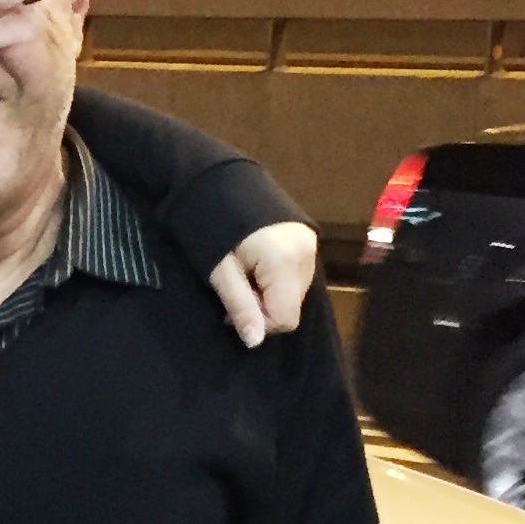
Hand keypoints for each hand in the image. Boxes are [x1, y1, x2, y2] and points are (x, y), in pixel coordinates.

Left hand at [208, 220, 318, 347]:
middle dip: (264, 307)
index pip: (285, 319)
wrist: (220, 181)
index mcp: (285, 261)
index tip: (234, 307)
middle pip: (292, 307)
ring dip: (270, 294)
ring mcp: (311, 246)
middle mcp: (307, 255)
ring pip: (295, 294)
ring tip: (247, 274)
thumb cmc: (213, 227)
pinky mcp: (309, 240)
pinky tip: (258, 266)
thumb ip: (240, 306)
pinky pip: (297, 277)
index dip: (259, 321)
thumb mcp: (220, 271)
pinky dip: (278, 281)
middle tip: (238, 287)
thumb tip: (255, 343)